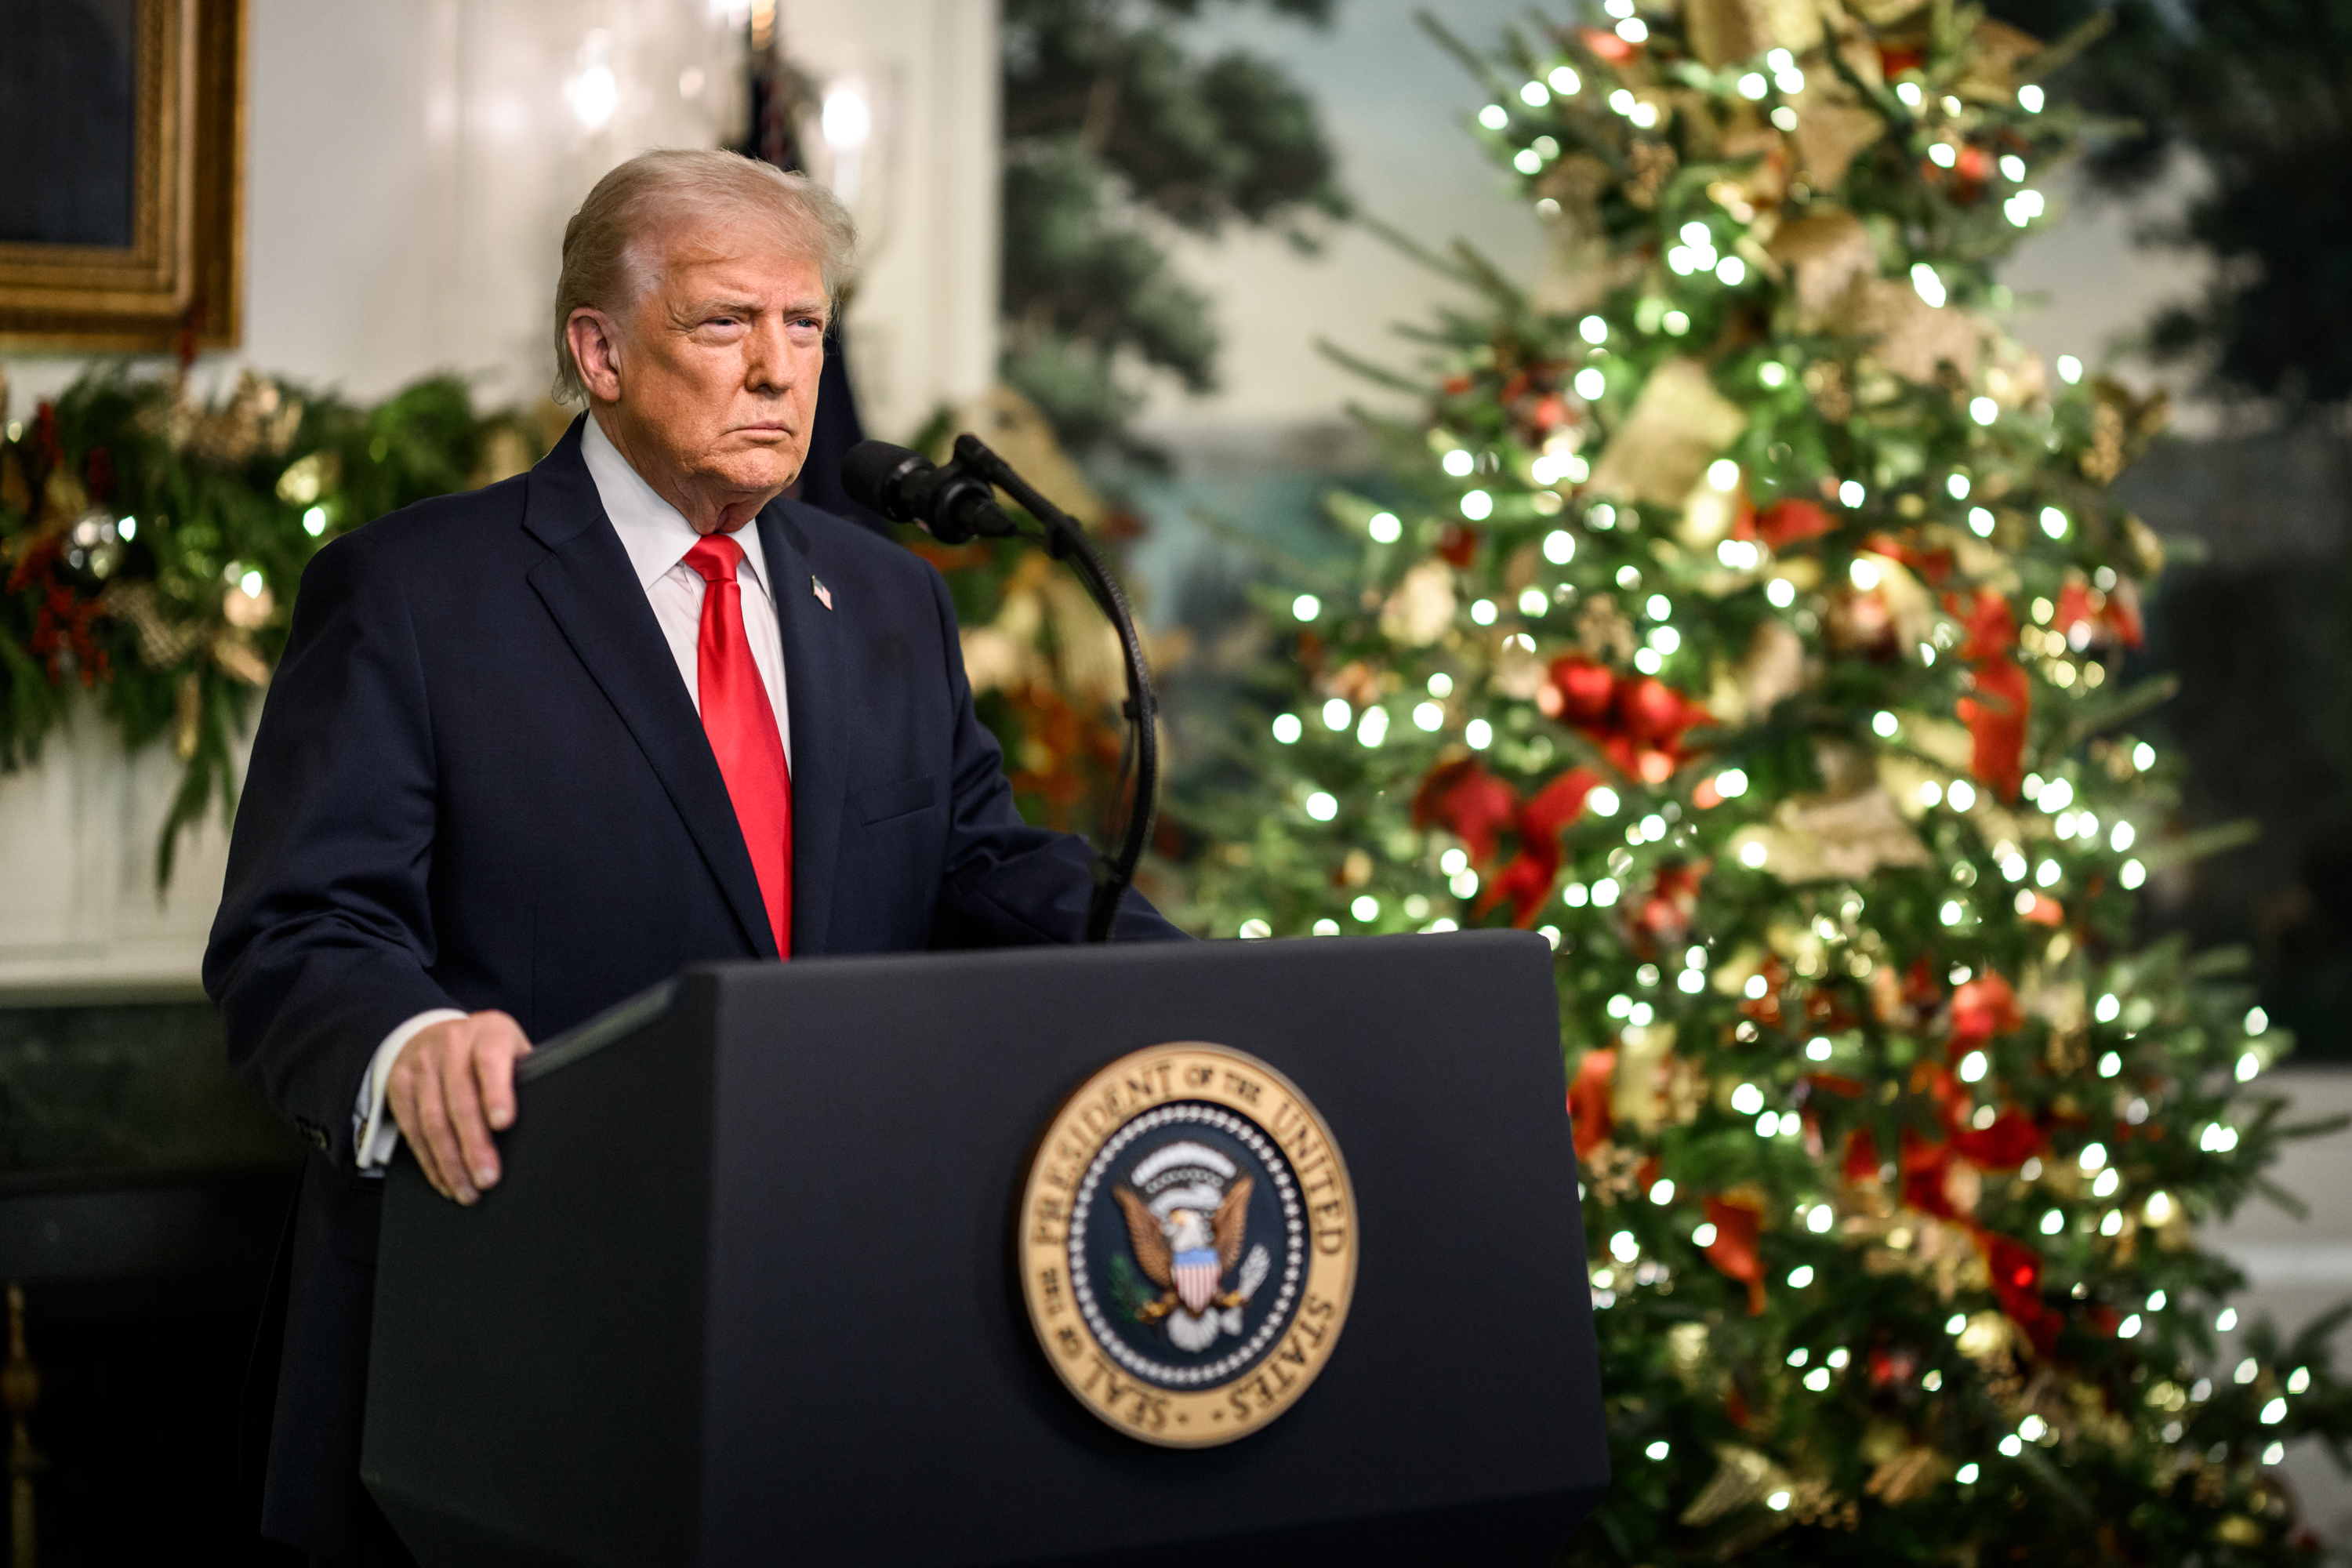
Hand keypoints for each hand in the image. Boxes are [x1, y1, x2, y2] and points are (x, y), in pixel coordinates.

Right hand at [388, 1010, 531, 1203]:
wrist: (434, 1032)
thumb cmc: (487, 1048)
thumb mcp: (511, 1048)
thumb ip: (523, 1076)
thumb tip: (550, 1120)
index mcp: (489, 1032)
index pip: (491, 1060)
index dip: (497, 1093)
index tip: (504, 1123)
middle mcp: (451, 1044)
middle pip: (460, 1100)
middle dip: (474, 1145)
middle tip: (488, 1178)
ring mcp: (421, 1064)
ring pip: (433, 1121)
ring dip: (450, 1162)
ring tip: (468, 1190)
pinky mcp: (399, 1085)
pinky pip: (412, 1130)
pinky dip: (429, 1161)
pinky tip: (445, 1179)